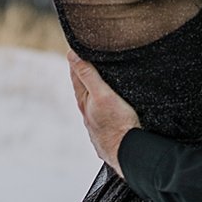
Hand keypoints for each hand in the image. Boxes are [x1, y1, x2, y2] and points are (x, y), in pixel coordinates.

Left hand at [68, 52, 140, 177]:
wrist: (129, 152)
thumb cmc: (117, 124)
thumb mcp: (102, 94)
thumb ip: (88, 75)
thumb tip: (71, 55)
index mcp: (84, 102)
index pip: (77, 76)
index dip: (76, 61)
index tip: (76, 49)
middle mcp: (88, 114)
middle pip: (84, 90)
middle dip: (85, 75)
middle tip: (87, 60)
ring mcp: (97, 125)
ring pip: (94, 104)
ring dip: (95, 92)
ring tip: (100, 82)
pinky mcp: (108, 133)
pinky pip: (104, 115)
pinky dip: (105, 106)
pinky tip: (112, 108)